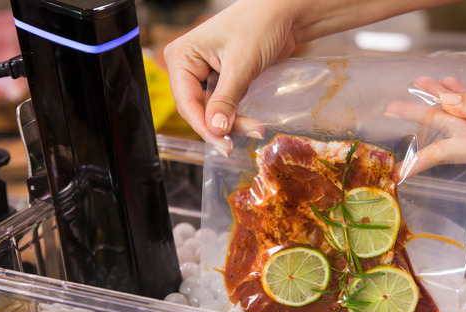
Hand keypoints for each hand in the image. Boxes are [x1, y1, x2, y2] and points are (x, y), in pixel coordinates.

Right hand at [163, 0, 293, 146]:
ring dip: (233, 123)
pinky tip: (251, 123)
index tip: (224, 144)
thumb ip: (226, 99)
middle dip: (222, 126)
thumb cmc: (259, 24)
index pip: (186, 102)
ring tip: (256, 129)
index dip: (204, 126)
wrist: (284, 14)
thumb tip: (216, 129)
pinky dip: (238, 116)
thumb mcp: (240, 64)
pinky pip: (225, 106)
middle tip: (248, 134)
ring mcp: (206, 74)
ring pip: (213, 111)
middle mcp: (189, 66)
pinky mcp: (224, 81)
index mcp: (182, 56)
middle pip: (199, 110)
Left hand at [388, 76, 465, 176]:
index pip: (451, 152)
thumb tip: (447, 103)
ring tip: (420, 84)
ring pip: (465, 122)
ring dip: (445, 102)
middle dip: (424, 116)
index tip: (401, 169)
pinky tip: (448, 87)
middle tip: (393, 106)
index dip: (423, 159)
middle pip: (452, 132)